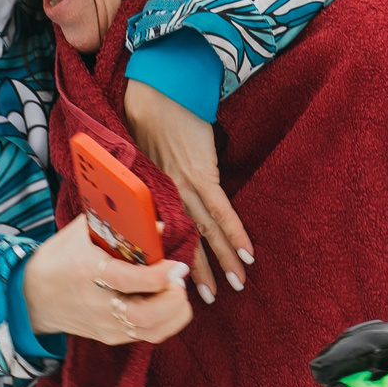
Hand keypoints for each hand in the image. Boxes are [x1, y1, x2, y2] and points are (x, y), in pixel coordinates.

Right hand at [22, 216, 191, 344]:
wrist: (32, 296)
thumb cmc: (60, 258)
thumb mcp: (81, 231)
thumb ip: (119, 225)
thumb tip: (159, 227)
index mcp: (87, 272)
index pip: (127, 281)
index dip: (158, 276)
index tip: (177, 265)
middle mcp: (97, 304)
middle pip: (145, 316)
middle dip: (173, 299)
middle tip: (179, 280)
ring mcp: (105, 325)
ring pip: (152, 331)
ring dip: (175, 312)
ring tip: (176, 290)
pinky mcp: (111, 336)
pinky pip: (149, 335)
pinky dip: (167, 320)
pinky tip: (168, 301)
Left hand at [124, 79, 251, 302]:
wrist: (158, 87)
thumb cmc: (146, 112)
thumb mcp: (139, 151)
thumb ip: (149, 176)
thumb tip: (157, 193)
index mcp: (150, 190)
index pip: (164, 233)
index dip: (172, 259)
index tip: (176, 283)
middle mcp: (166, 193)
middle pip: (186, 239)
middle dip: (198, 271)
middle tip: (207, 299)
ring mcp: (184, 184)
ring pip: (206, 231)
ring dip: (223, 259)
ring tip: (234, 284)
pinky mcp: (202, 172)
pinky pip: (221, 210)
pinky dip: (235, 232)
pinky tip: (248, 252)